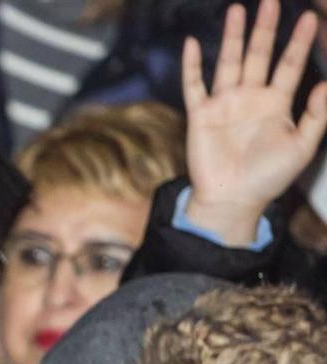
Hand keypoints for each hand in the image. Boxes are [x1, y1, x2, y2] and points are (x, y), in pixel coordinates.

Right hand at [181, 0, 326, 244]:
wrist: (233, 200)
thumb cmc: (268, 177)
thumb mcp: (302, 145)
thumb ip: (316, 114)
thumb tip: (325, 82)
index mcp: (276, 104)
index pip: (290, 64)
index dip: (300, 41)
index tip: (310, 16)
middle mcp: (250, 98)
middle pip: (259, 55)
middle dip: (265, 28)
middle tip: (271, 1)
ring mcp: (224, 105)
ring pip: (229, 62)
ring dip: (233, 37)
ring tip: (238, 9)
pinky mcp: (201, 116)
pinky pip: (194, 86)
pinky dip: (192, 66)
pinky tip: (192, 44)